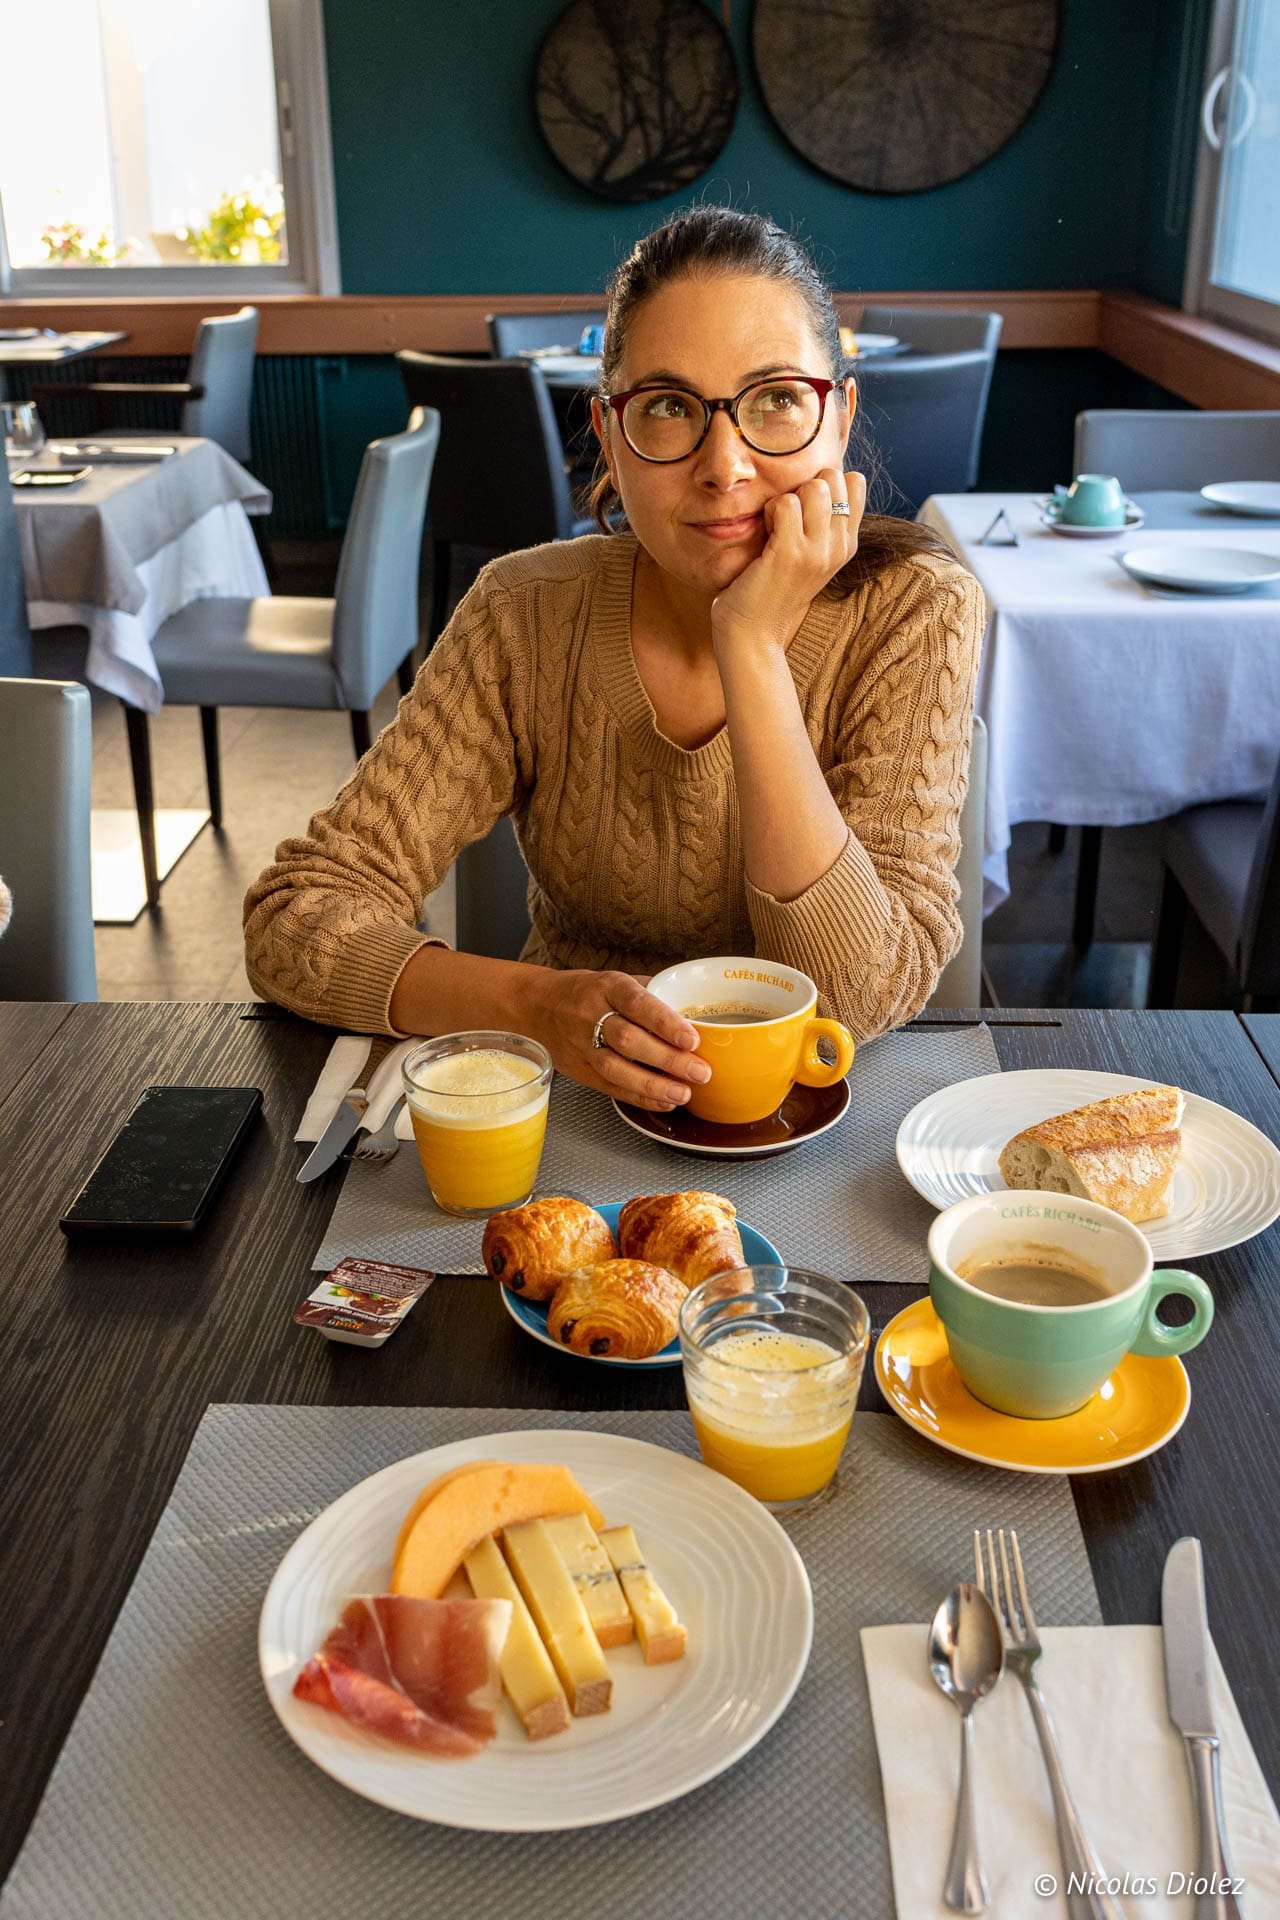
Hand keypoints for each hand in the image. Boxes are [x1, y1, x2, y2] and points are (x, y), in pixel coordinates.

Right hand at [529, 969, 710, 1111]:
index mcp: (607, 987)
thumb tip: (694, 1010)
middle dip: (668, 1059)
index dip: (665, 1023)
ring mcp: (582, 1046)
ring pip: (616, 1068)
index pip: (638, 1004)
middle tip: (699, 1072)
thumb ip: (653, 993)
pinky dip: (639, 1097)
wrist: (537, 1007)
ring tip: (683, 1094)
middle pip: (629, 1040)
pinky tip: (663, 1102)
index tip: (692, 1039)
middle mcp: (591, 1015)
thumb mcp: (616, 980)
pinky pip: (610, 1087)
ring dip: (653, 1085)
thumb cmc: (586, 992)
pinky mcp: (580, 1070)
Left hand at [710, 467, 866, 652]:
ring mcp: (818, 551)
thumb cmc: (770, 590)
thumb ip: (821, 523)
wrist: (753, 633)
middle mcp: (839, 547)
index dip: (824, 482)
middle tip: (786, 519)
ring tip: (775, 528)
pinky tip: (764, 535)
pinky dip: (768, 512)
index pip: (855, 483)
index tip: (804, 509)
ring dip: (786, 499)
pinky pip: (784, 504)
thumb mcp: (809, 556)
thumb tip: (819, 478)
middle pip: (833, 477)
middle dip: (803, 487)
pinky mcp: (791, 553)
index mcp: (847, 544)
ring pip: (813, 487)